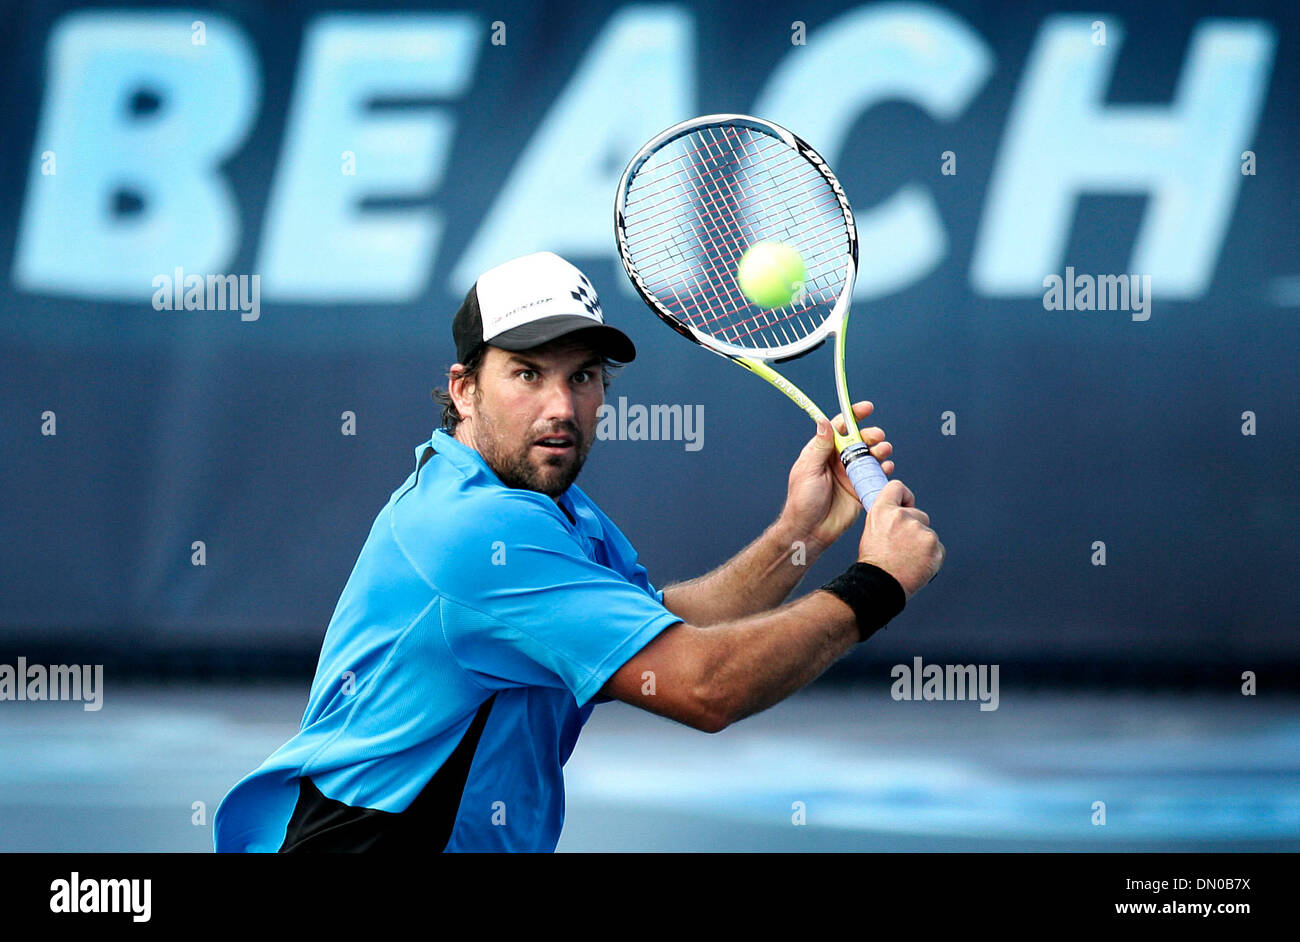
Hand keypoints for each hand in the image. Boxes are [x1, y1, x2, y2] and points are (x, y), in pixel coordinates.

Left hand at [778, 401, 893, 554]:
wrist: (811, 530)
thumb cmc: (803, 502)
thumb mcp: (808, 470)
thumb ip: (820, 447)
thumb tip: (824, 422)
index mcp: (822, 452)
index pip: (839, 428)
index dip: (853, 416)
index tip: (866, 409)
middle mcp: (837, 461)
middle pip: (859, 440)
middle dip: (871, 435)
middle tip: (877, 437)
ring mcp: (850, 475)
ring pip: (870, 455)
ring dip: (880, 450)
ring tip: (883, 451)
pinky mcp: (860, 489)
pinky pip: (876, 475)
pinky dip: (884, 468)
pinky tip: (886, 467)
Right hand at [857, 479, 943, 599]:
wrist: (880, 585)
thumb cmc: (874, 561)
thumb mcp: (872, 530)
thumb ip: (887, 516)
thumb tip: (902, 509)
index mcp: (883, 511)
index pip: (897, 488)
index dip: (903, 498)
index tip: (905, 507)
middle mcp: (903, 517)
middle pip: (918, 514)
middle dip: (914, 528)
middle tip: (901, 546)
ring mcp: (921, 532)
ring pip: (928, 533)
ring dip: (921, 544)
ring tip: (907, 559)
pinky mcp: (935, 547)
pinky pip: (937, 548)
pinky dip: (930, 556)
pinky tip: (917, 565)